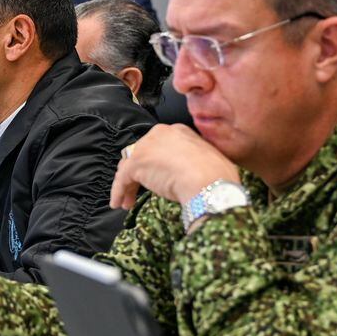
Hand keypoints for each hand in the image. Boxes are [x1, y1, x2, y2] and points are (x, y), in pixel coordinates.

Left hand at [109, 124, 240, 210]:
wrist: (209, 182)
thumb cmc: (217, 176)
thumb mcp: (209, 161)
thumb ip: (196, 162)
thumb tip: (196, 173)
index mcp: (179, 132)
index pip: (159, 146)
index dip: (155, 163)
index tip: (157, 177)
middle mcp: (160, 134)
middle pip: (141, 154)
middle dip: (139, 173)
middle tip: (140, 189)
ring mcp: (146, 147)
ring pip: (130, 166)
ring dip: (128, 184)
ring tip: (127, 201)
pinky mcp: (136, 163)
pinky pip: (122, 178)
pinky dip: (119, 191)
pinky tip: (119, 203)